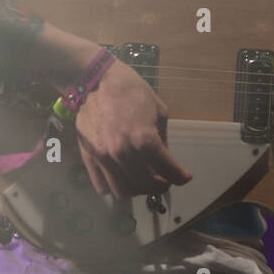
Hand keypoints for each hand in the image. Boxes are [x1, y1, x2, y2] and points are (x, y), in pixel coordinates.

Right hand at [73, 60, 193, 198]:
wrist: (95, 81)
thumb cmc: (131, 91)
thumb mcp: (159, 111)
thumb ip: (163, 140)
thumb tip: (164, 161)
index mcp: (145, 140)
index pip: (169, 171)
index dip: (181, 177)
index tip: (185, 177)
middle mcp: (124, 154)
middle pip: (146, 186)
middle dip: (160, 186)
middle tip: (164, 180)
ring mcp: (104, 158)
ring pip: (123, 192)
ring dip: (137, 189)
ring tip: (143, 179)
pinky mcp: (88, 159)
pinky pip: (102, 186)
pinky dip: (115, 185)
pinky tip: (123, 176)